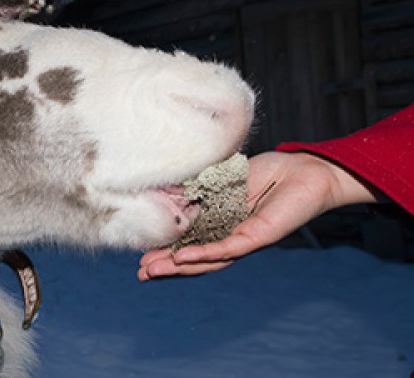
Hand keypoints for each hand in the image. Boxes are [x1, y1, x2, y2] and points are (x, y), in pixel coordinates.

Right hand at [138, 151, 379, 279]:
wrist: (302, 169)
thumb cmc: (265, 172)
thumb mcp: (220, 180)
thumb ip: (196, 190)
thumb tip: (164, 195)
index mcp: (220, 225)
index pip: (189, 242)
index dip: (166, 251)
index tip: (141, 257)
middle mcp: (230, 237)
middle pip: (195, 258)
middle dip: (167, 266)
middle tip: (141, 273)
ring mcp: (243, 240)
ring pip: (208, 260)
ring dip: (179, 267)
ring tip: (153, 271)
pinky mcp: (257, 237)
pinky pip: (227, 249)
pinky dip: (203, 254)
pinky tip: (182, 258)